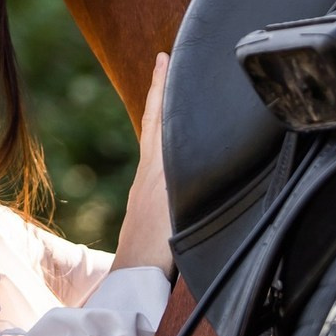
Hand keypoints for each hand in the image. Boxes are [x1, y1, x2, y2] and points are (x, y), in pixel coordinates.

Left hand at [110, 52, 175, 278]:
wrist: (135, 277)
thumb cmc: (161, 249)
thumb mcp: (182, 210)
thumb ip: (192, 185)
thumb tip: (201, 157)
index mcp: (156, 168)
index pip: (159, 116)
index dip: (162, 86)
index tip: (163, 57)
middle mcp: (147, 173)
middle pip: (153, 122)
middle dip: (160, 92)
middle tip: (164, 62)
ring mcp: (144, 188)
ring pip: (154, 141)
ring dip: (162, 116)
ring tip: (170, 98)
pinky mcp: (144, 205)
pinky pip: (155, 161)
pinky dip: (162, 144)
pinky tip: (168, 152)